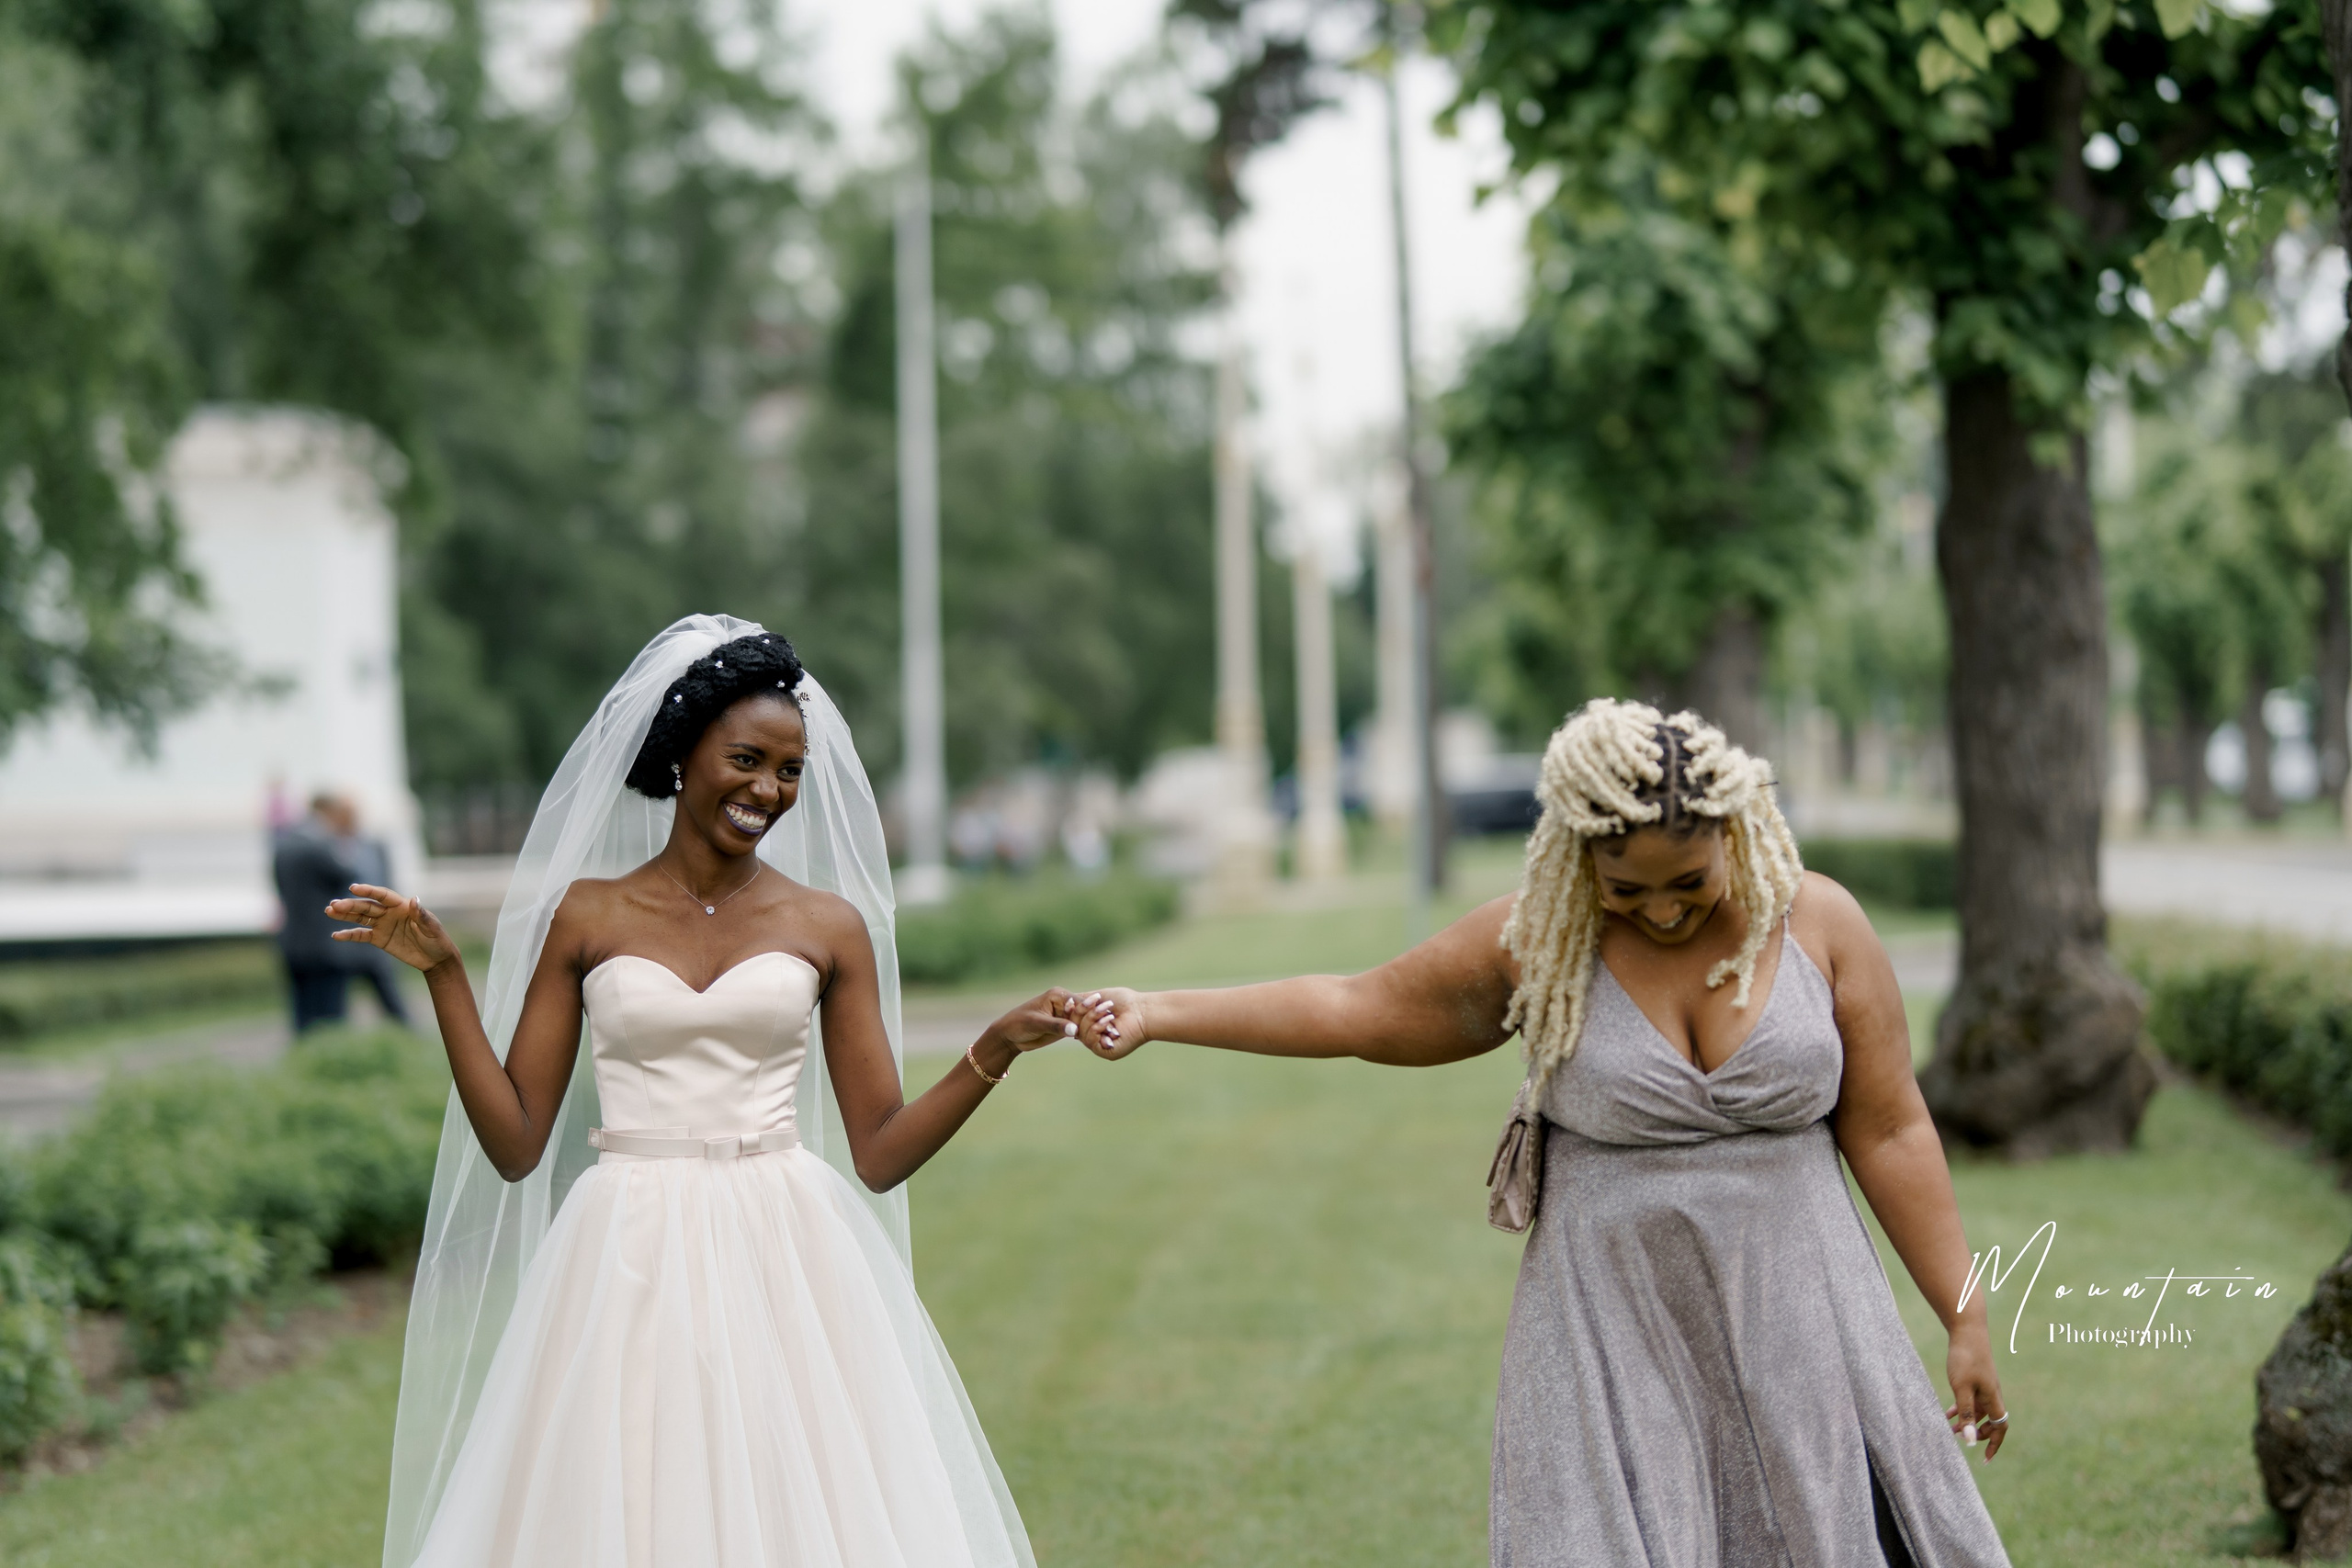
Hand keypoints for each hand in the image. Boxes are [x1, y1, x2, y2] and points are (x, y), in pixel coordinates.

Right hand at [327, 883, 459, 974]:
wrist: (436, 959)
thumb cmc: (437, 940)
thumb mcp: (432, 928)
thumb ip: (421, 915)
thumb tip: (413, 899)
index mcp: (402, 906)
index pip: (382, 895)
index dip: (368, 891)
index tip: (353, 888)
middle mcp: (390, 913)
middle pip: (367, 906)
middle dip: (350, 905)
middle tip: (334, 905)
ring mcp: (383, 925)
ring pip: (360, 917)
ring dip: (345, 914)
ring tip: (329, 911)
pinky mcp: (379, 939)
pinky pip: (361, 935)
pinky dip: (349, 934)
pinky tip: (336, 935)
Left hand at [986, 988, 1102, 1053]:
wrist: (1009, 1035)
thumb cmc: (1019, 1024)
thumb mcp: (1037, 1024)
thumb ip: (1057, 1026)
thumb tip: (1075, 1030)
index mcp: (1058, 995)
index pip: (1079, 1003)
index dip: (1093, 1011)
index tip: (1106, 1018)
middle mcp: (1064, 1002)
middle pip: (1085, 1011)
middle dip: (1099, 1019)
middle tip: (1115, 1028)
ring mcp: (1065, 1014)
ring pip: (1085, 1021)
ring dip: (1096, 1028)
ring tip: (1113, 1036)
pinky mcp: (1065, 1026)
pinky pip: (1079, 1030)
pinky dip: (1089, 1034)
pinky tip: (1102, 1041)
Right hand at [1069, 988, 1144, 1059]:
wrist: (1143, 1011)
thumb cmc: (1125, 1001)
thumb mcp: (1098, 996)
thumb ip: (1081, 1000)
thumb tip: (1065, 1001)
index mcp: (1093, 1024)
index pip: (1073, 1020)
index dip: (1070, 1012)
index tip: (1069, 1002)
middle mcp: (1095, 1036)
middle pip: (1074, 1027)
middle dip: (1082, 1012)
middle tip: (1096, 1001)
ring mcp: (1100, 1044)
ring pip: (1081, 1033)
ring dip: (1093, 1018)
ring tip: (1108, 1011)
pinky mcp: (1106, 1051)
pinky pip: (1090, 1041)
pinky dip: (1098, 1028)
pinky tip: (1110, 1020)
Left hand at [1944, 1320, 2007, 1459]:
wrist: (1967, 1330)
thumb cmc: (1965, 1359)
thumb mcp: (1961, 1389)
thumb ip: (1966, 1415)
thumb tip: (1970, 1442)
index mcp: (1993, 1398)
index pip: (2000, 1428)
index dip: (1994, 1444)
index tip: (1985, 1459)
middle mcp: (1992, 1393)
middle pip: (1991, 1421)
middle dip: (1977, 1434)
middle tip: (1961, 1440)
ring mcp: (1985, 1385)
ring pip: (1979, 1410)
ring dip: (1967, 1421)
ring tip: (1950, 1428)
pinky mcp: (1976, 1377)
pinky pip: (1972, 1399)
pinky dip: (1962, 1408)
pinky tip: (1948, 1412)